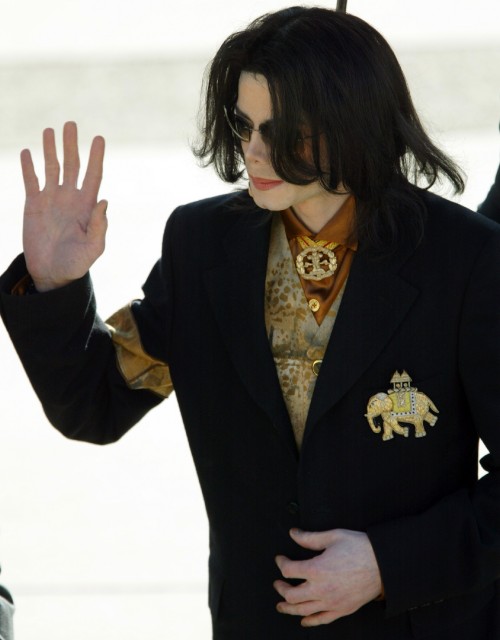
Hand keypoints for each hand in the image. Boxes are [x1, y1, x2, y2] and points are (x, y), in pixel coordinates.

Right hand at [21, 121, 106, 291]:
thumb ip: (99, 226)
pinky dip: (29, 167)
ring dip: (50, 149)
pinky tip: (28, 152)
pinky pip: (31, 181)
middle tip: (70, 124)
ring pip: (51, 168)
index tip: (99, 138)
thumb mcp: (93, 248)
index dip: (96, 157)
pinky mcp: (33, 205)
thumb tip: (103, 201)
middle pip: (73, 165)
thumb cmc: (76, 264)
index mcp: (87, 206)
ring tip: (49, 130)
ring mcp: (51, 200)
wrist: (51, 274)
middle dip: (72, 145)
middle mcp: (70, 198)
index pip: (93, 175)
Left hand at [274, 528, 381, 626]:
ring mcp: (331, 602)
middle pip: (291, 595)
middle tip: (278, 584)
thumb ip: (310, 538)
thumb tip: (293, 534)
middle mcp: (321, 589)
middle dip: (281, 589)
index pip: (289, 570)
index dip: (281, 563)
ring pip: (303, 610)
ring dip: (289, 608)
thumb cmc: (359, 548)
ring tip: (281, 604)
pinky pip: (321, 620)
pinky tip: (303, 620)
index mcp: (316, 569)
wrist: (383, 564)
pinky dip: (309, 621)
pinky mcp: (342, 610)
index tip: (280, 559)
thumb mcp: (332, 537)